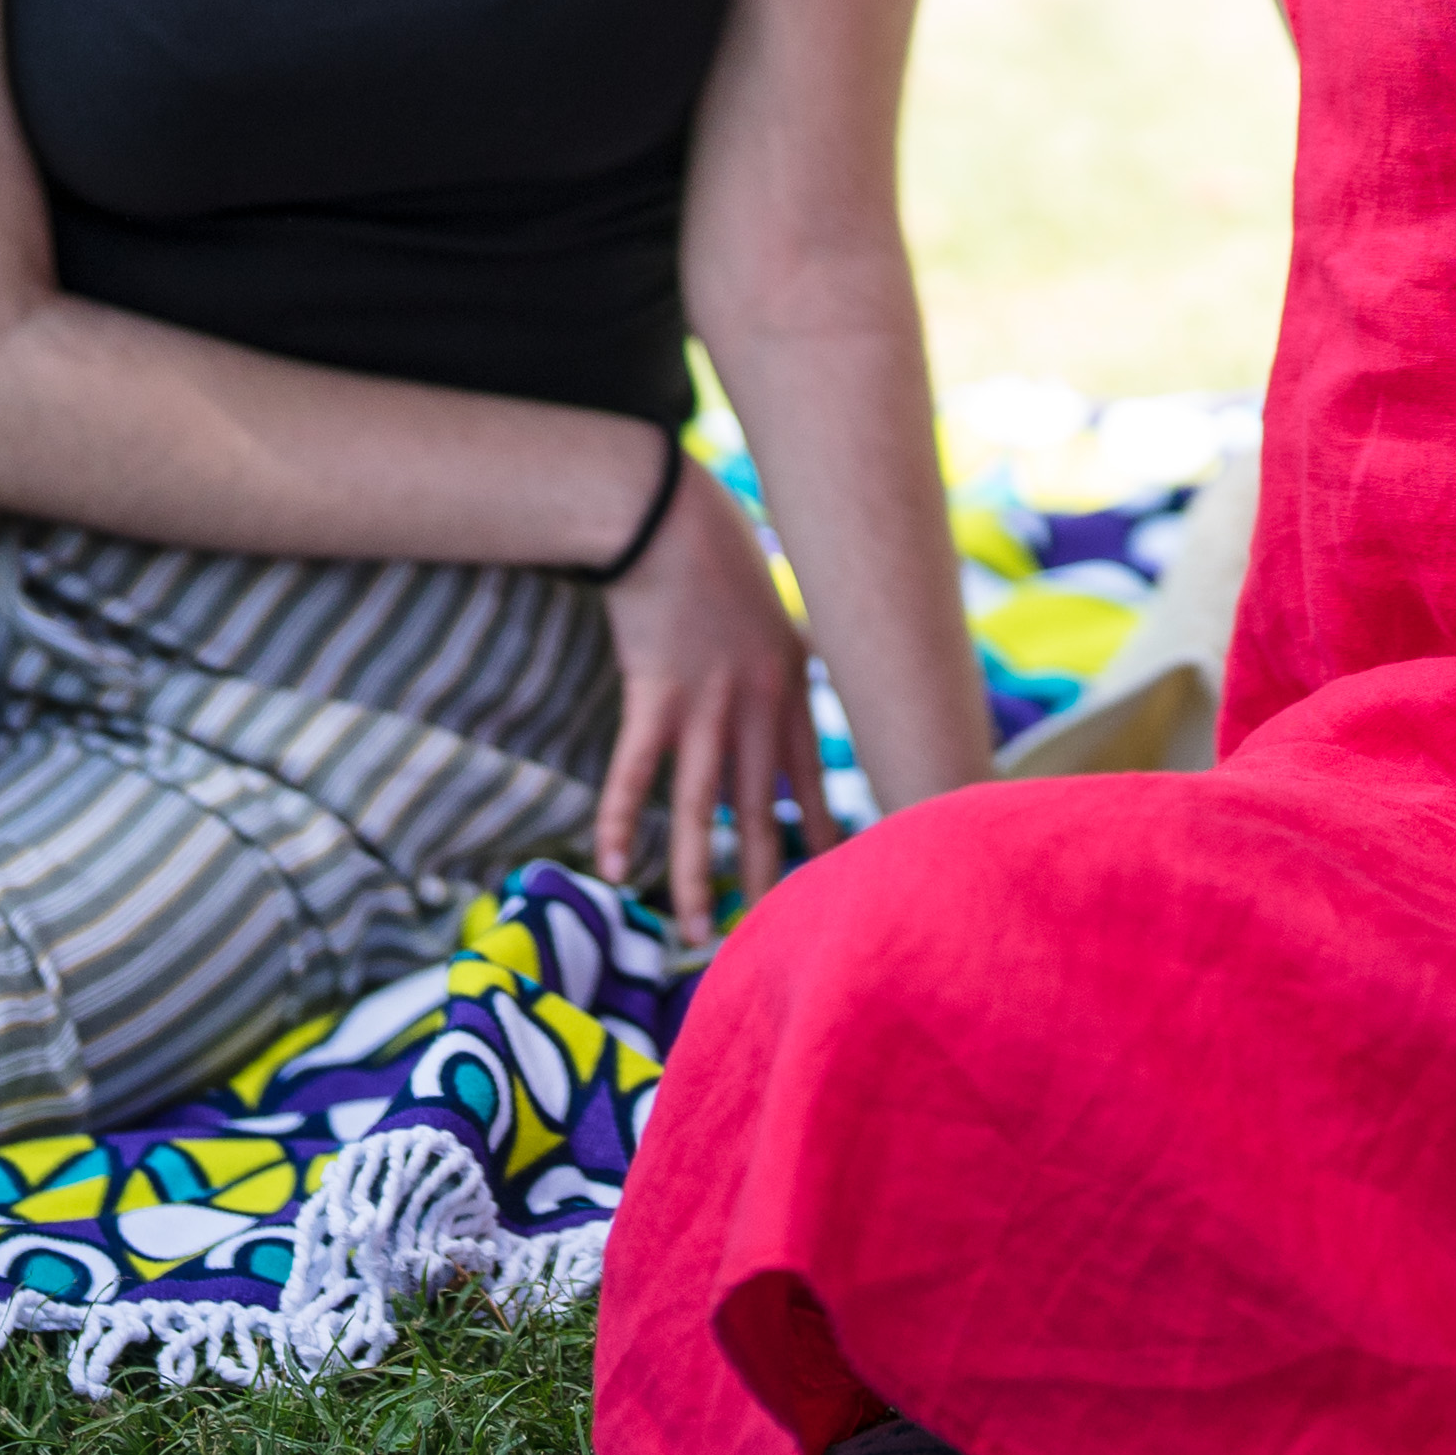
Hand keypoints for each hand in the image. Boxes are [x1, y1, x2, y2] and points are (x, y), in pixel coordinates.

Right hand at [588, 463, 831, 954]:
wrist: (674, 516)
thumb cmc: (720, 559)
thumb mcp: (776, 615)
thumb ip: (788, 662)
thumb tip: (801, 682)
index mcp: (791, 690)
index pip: (816, 782)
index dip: (825, 836)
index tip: (840, 883)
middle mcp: (757, 707)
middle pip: (763, 812)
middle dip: (765, 879)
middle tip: (771, 938)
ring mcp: (706, 704)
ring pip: (704, 809)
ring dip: (698, 875)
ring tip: (698, 931)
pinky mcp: (654, 694)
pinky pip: (636, 771)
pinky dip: (622, 820)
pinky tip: (615, 867)